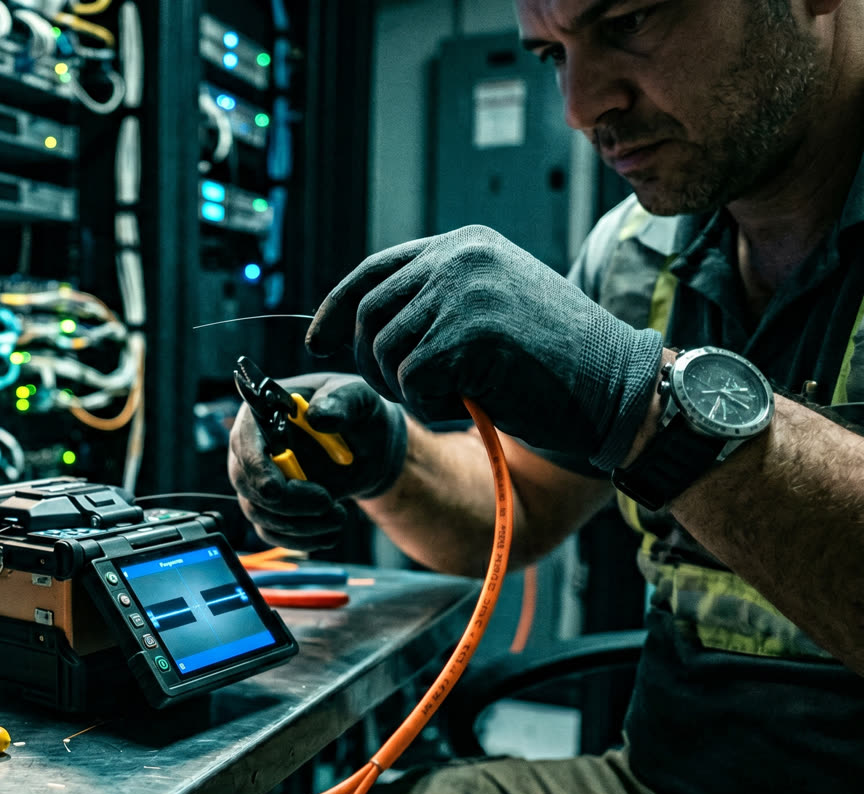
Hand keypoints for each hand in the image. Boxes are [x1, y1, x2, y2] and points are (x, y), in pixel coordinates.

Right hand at [228, 373, 408, 549]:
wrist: (370, 445)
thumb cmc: (358, 413)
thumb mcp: (357, 396)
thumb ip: (340, 401)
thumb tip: (318, 417)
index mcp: (264, 414)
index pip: (244, 443)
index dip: (255, 468)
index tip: (277, 489)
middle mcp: (253, 448)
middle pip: (247, 484)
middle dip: (286, 503)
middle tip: (327, 501)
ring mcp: (260, 481)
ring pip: (259, 514)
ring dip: (300, 524)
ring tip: (339, 515)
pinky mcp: (272, 508)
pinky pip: (273, 533)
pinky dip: (302, 539)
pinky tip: (330, 531)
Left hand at [306, 225, 663, 471]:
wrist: (616, 389)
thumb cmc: (551, 362)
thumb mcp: (487, 308)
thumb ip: (430, 303)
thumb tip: (342, 327)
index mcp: (463, 244)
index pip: (374, 271)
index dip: (336, 309)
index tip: (318, 340)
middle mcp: (460, 257)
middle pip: (368, 314)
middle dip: (371, 364)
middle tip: (407, 393)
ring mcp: (465, 290)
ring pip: (384, 351)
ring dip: (408, 391)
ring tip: (455, 397)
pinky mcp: (470, 333)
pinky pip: (411, 381)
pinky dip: (431, 407)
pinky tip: (471, 405)